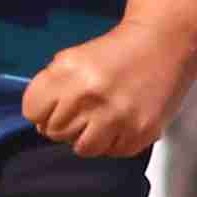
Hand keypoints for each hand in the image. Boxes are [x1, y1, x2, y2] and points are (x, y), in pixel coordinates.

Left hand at [23, 14, 196, 158]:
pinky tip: (123, 121)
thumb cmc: (115, 52)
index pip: (33, 111)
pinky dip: (114, 141)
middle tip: (86, 108)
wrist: (163, 43)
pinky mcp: (139, 132)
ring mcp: (115, 117)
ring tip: (103, 118)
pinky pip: (112, 153)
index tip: (58, 104)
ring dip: (88, 136)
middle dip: (66, 122)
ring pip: (82, 148)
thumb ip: (52, 87)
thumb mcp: (73, 58)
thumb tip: (41, 125)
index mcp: (68, 71)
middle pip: (55, 132)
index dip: (43, 109)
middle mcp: (89, 95)